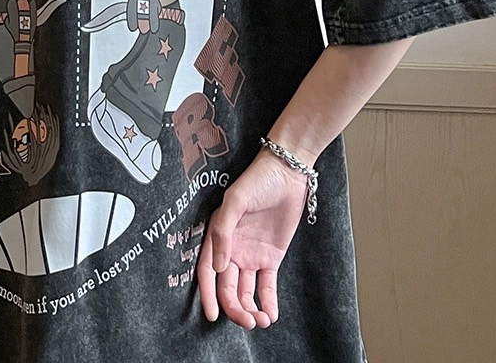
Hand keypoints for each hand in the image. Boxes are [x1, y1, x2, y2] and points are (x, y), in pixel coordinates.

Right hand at [197, 149, 309, 328]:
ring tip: (261, 321)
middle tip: (247, 322)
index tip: (212, 315)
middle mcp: (233, 249)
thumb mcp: (235, 201)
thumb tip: (220, 267)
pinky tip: (270, 315)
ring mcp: (252, 254)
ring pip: (246, 291)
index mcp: (219, 236)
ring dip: (251, 309)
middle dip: (235, 308)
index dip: (208, 294)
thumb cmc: (257, 180)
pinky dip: (268, 302)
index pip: (209, 271)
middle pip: (228, 287)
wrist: (287, 172)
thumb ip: (223, 232)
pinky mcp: (271, 257)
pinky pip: (267, 285)